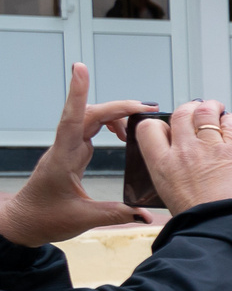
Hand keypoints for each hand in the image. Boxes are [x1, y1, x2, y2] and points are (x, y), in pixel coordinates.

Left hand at [0, 64, 154, 245]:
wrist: (25, 222)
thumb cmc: (45, 218)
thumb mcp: (83, 219)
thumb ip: (117, 214)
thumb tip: (146, 214)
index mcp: (64, 159)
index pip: (72, 119)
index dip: (78, 93)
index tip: (80, 68)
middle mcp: (65, 148)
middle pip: (90, 114)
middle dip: (118, 106)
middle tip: (147, 107)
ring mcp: (68, 149)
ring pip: (91, 119)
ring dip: (116, 115)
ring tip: (139, 123)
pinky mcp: (72, 153)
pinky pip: (91, 129)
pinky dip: (110, 126)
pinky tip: (122, 135)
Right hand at [138, 101, 231, 215]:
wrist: (227, 227)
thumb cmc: (202, 219)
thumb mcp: (170, 195)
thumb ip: (170, 171)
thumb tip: (175, 159)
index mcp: (162, 164)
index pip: (148, 128)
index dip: (159, 124)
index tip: (169, 127)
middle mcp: (183, 151)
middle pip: (180, 113)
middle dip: (188, 110)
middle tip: (197, 113)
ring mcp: (210, 147)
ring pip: (205, 112)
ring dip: (210, 108)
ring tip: (216, 110)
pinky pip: (231, 123)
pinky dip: (230, 120)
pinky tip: (231, 125)